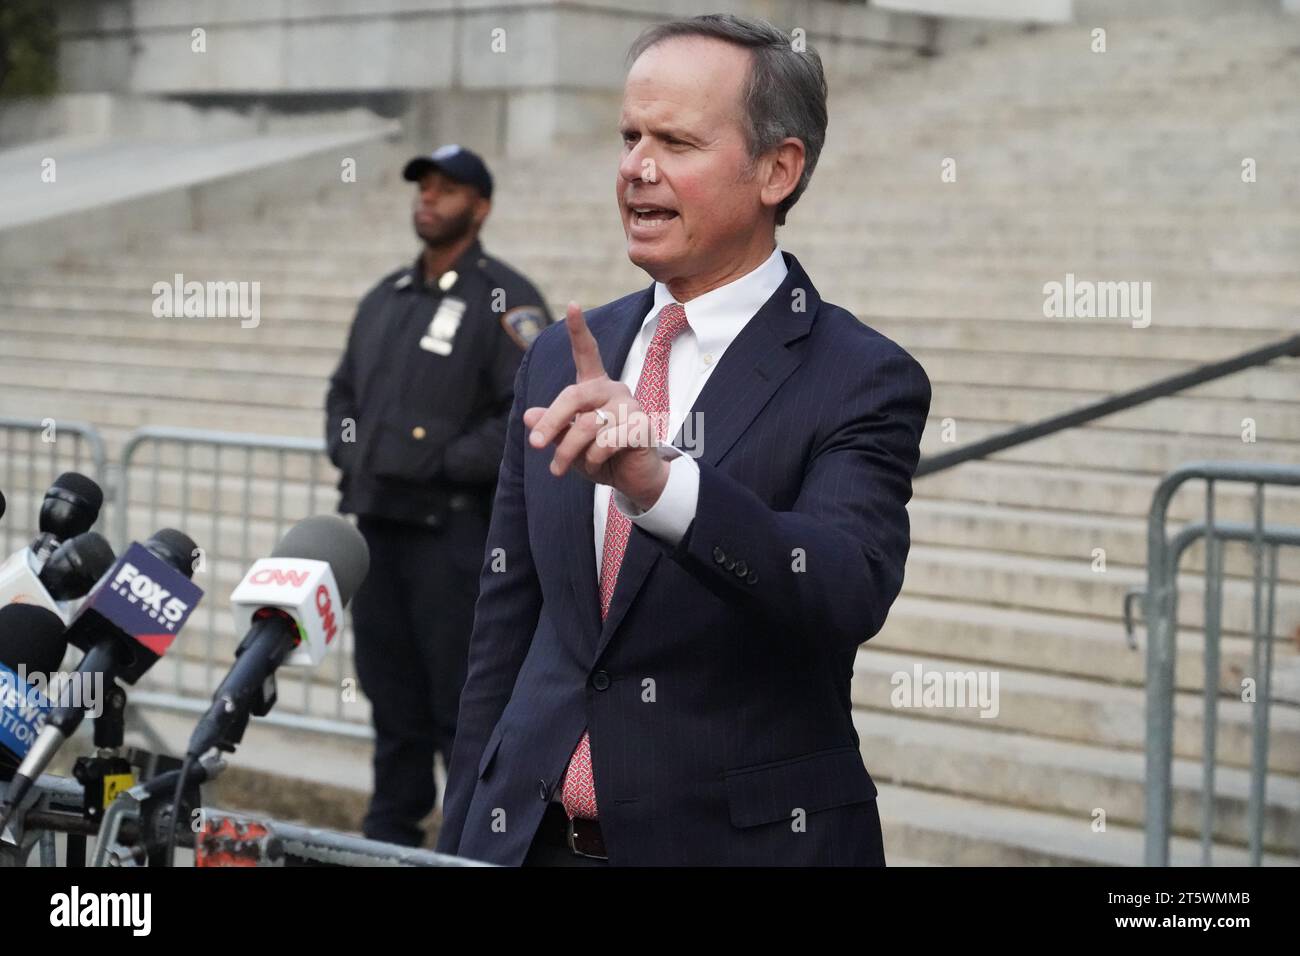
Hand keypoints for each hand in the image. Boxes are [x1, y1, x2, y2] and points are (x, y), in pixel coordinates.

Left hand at [523, 302, 670, 510]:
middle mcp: (614, 390)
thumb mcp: (567, 443)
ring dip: (567, 451)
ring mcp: (631, 406)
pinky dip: (593, 458)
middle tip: (535, 446)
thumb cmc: (598, 456)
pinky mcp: (642, 426)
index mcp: (595, 387)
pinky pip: (606, 441)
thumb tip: (528, 416)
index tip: (573, 304)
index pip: (587, 353)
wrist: (631, 480)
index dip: (579, 330)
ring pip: (587, 425)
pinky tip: (595, 465)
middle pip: (574, 395)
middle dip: (551, 421)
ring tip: (558, 468)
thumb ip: (552, 427)